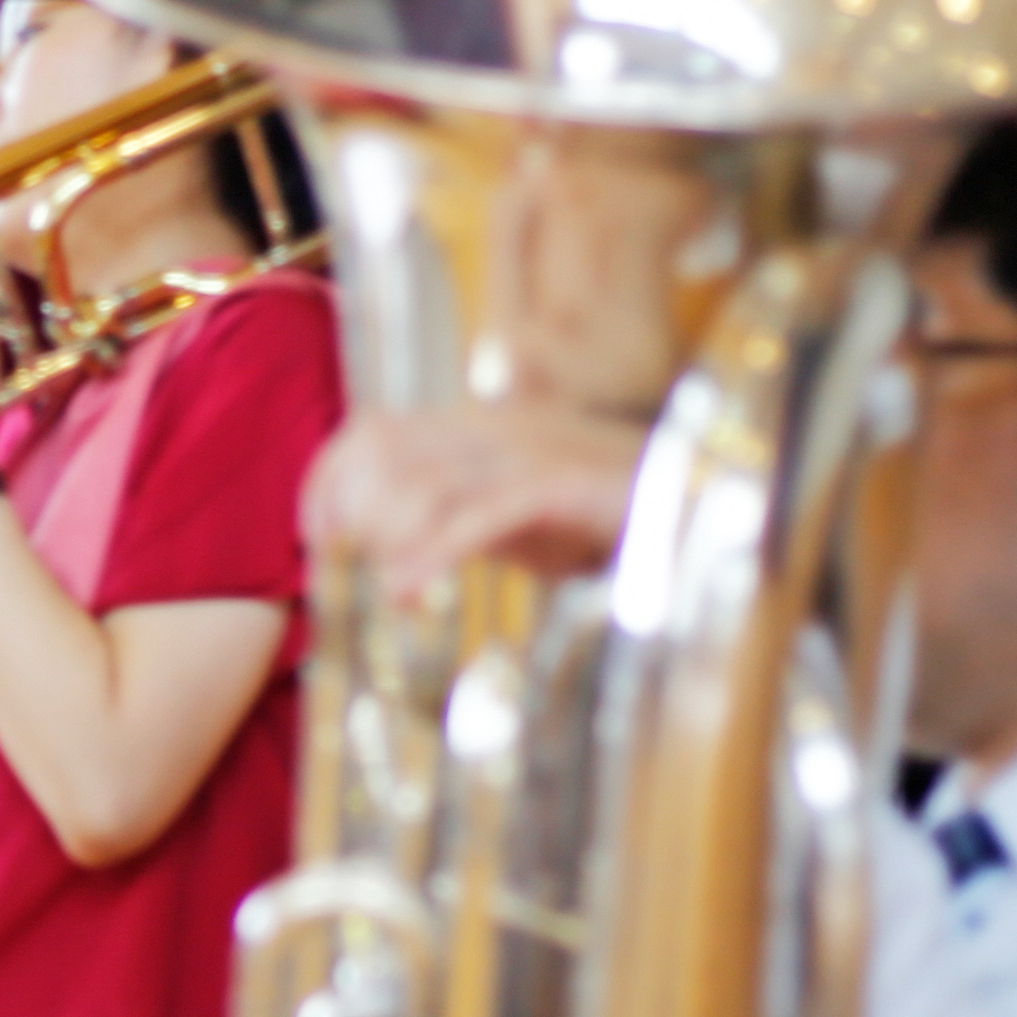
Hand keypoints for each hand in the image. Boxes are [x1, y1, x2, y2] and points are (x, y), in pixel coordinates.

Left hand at [301, 405, 648, 599]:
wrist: (704, 506)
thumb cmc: (607, 519)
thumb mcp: (515, 519)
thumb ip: (457, 520)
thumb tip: (393, 550)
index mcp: (478, 425)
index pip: (372, 428)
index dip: (328, 477)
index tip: (312, 535)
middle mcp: (497, 426)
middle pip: (385, 450)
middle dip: (346, 510)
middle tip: (333, 567)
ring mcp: (531, 450)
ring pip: (423, 481)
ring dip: (384, 536)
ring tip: (375, 586)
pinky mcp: (565, 485)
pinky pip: (480, 514)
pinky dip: (433, 554)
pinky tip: (407, 591)